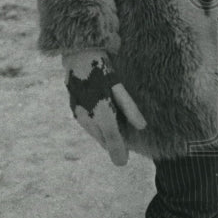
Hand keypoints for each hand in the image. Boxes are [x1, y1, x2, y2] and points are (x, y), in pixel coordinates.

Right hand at [63, 50, 146, 166]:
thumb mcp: (118, 87)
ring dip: (105, 137)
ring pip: (95, 133)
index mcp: (101, 113)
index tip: (124, 162)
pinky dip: (97, 128)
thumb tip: (142, 126)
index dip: (119, 152)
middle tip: (124, 150)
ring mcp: (79, 114)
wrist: (78, 55)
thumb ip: (129, 108)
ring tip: (117, 137)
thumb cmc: (101, 68)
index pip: (113, 140)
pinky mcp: (74, 110)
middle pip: (103, 140)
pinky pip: (89, 126)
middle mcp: (88, 117)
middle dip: (113, 145)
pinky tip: (105, 123)